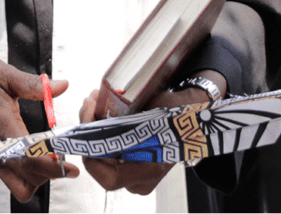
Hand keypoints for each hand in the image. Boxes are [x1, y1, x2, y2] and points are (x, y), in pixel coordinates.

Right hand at [0, 48, 78, 201]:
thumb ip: (33, 84)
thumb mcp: (5, 74)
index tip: (69, 165)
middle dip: (47, 175)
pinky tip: (35, 155)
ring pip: (17, 185)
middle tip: (60, 159)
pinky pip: (10, 177)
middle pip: (24, 181)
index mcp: (0, 122)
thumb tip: (60, 85)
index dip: (51, 166)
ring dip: (35, 178)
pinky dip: (25, 174)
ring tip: (47, 158)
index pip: (27, 156)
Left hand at [78, 71, 224, 195]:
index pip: (109, 178)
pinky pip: (110, 151)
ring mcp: (136, 174)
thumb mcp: (154, 113)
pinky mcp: (132, 163)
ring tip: (94, 100)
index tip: (87, 124)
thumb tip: (96, 107)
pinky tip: (101, 108)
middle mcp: (141, 180)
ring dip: (94, 127)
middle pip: (102, 162)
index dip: (92, 155)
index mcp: (149, 171)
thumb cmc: (177, 115)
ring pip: (104, 154)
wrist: (193, 119)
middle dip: (90, 130)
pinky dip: (103, 131)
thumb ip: (126, 118)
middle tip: (89, 102)